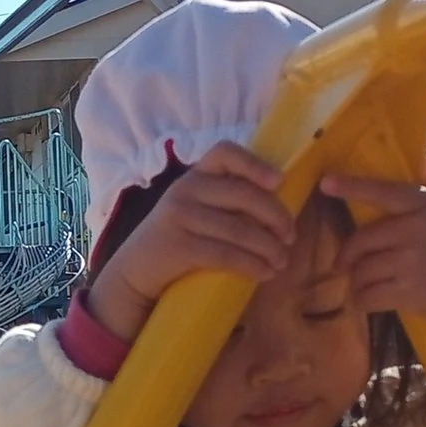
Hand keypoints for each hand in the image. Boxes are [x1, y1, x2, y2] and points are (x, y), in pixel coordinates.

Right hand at [85, 142, 294, 341]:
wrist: (135, 272)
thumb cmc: (178, 239)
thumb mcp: (194, 209)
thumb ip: (224, 201)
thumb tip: (278, 206)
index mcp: (195, 176)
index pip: (225, 153)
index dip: (255, 164)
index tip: (279, 182)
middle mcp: (186, 190)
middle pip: (243, 195)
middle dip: (276, 217)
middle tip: (290, 237)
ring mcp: (180, 217)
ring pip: (239, 230)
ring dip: (269, 248)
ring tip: (281, 261)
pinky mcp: (178, 247)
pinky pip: (225, 254)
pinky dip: (251, 265)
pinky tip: (264, 273)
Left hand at [328, 153, 425, 414]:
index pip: (382, 192)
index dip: (352, 187)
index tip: (325, 184)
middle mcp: (416, 229)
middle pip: (361, 240)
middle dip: (347, 256)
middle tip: (343, 266)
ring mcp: (411, 261)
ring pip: (362, 270)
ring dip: (356, 282)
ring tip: (361, 287)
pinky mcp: (409, 292)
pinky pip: (368, 295)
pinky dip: (362, 301)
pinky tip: (367, 303)